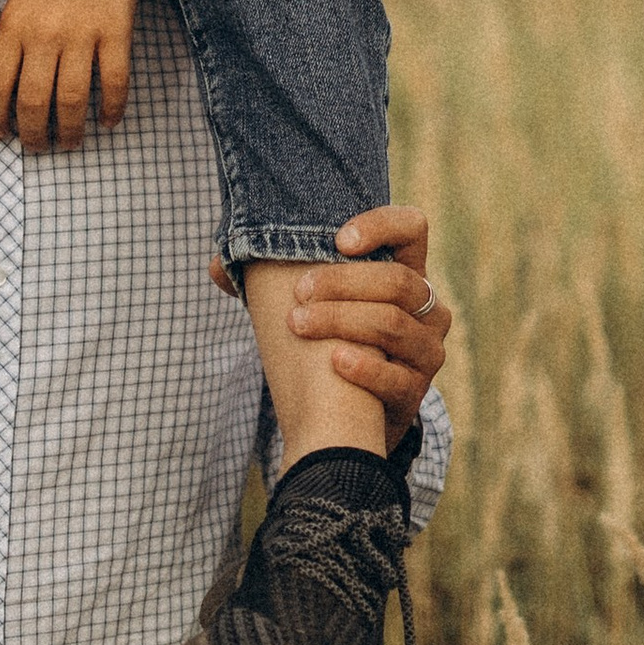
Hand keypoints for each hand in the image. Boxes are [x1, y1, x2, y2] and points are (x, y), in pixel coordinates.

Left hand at [0, 0, 142, 147]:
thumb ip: (5, 39)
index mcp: (13, 26)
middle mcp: (44, 34)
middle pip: (33, 101)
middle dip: (32, 134)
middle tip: (36, 146)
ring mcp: (82, 35)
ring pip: (71, 100)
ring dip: (69, 130)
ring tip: (68, 143)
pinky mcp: (116, 32)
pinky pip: (114, 82)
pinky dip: (111, 108)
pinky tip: (107, 121)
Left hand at [214, 207, 452, 448]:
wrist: (350, 418)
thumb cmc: (330, 343)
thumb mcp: (316, 306)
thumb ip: (270, 282)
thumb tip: (216, 266)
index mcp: (405, 272)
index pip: (413, 228)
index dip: (381, 226)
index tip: (337, 240)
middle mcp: (427, 307)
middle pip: (398, 279)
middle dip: (342, 282)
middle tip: (298, 292)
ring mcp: (426, 350)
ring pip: (392, 323)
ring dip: (340, 320)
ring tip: (298, 324)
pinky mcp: (416, 391)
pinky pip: (397, 377)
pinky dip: (363, 367)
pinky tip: (333, 361)